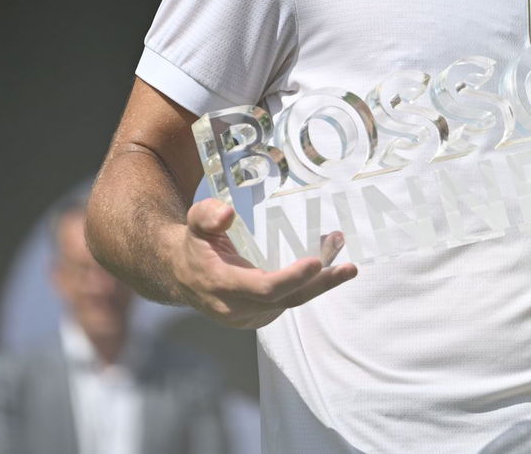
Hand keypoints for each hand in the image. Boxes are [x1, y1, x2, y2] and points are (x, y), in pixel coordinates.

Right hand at [171, 198, 356, 328]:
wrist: (181, 277)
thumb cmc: (195, 245)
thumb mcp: (194, 224)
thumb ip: (207, 215)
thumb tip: (228, 214)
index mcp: (223, 285)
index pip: (263, 288)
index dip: (291, 278)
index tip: (315, 263)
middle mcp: (237, 307)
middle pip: (287, 300)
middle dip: (320, 284)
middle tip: (349, 268)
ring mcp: (249, 316)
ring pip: (291, 301)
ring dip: (320, 281)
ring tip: (341, 253)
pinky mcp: (259, 316)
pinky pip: (288, 301)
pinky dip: (308, 284)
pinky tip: (325, 262)